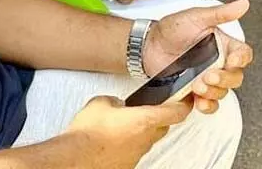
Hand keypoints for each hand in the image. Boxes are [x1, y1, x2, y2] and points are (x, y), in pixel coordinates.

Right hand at [59, 94, 192, 168]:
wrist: (76, 159)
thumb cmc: (88, 134)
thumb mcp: (102, 102)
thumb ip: (116, 101)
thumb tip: (118, 104)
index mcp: (145, 120)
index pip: (177, 112)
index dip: (184, 103)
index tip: (185, 99)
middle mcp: (145, 139)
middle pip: (164, 126)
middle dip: (160, 117)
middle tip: (151, 109)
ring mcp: (137, 154)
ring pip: (148, 140)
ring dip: (142, 131)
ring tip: (124, 125)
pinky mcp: (127, 164)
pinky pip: (134, 151)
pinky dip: (128, 144)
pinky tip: (114, 139)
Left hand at [144, 0, 252, 113]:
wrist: (147, 47)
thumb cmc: (171, 29)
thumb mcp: (196, 17)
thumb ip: (221, 13)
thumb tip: (243, 4)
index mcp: (222, 44)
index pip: (243, 54)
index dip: (241, 59)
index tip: (232, 61)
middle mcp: (218, 63)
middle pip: (235, 77)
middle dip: (225, 79)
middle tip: (209, 75)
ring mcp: (207, 79)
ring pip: (223, 92)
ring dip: (214, 92)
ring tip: (198, 86)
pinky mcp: (195, 92)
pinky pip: (209, 104)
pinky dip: (208, 105)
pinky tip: (200, 101)